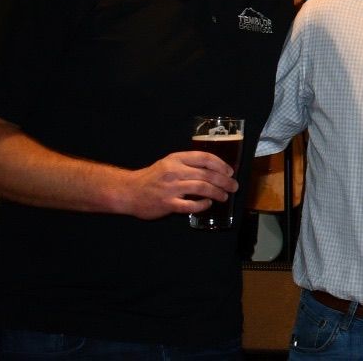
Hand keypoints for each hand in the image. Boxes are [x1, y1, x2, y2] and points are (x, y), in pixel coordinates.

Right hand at [117, 150, 237, 219]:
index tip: (230, 171)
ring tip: (224, 196)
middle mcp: (175, 171)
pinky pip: (191, 205)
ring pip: (202, 188)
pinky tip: (208, 204)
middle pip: (207, 174)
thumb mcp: (169, 163)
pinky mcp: (167, 204)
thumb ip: (188, 164)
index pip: (205, 158)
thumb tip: (215, 169)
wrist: (129, 191)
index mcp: (177, 159)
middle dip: (224, 181)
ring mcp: (171, 188)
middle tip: (233, 186)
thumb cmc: (153, 177)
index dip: (221, 165)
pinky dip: (203, 205)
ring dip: (217, 192)